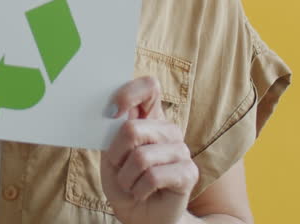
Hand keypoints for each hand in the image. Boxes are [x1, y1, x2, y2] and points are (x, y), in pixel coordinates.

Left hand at [100, 76, 198, 223]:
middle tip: (118, 169)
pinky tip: (142, 193)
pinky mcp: (189, 172)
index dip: (128, 93)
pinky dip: (139, 190)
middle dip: (116, 155)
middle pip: (133, 129)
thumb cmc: (125, 183)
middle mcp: (168, 129)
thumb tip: (111, 111)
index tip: (111, 111)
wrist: (141, 216)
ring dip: (126, 178)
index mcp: (150, 118)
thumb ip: (113, 132)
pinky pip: (153, 177)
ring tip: (131, 184)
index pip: (148, 87)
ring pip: (141, 157)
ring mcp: (181, 150)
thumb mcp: (111, 156)